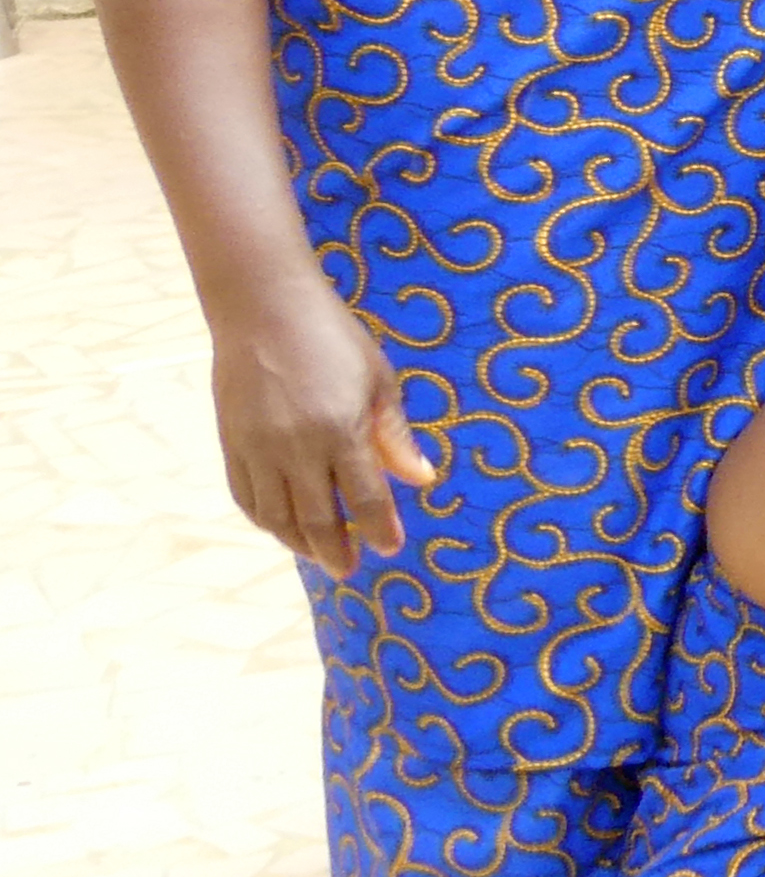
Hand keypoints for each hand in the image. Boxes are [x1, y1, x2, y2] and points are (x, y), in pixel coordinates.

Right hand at [214, 281, 437, 577]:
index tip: (390, 548)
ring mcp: (257, 449)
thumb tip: (422, 480)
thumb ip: (394, 436)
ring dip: (300, 543)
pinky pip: (246, 497)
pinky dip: (265, 520)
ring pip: (277, 517)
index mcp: (341, 432)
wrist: (262, 308)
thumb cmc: (333, 338)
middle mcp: (296, 448)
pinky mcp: (230, 443)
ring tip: (321, 555)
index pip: (366, 500)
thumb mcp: (378, 381)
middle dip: (338, 551)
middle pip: (318, 520)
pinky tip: (283, 527)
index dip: (379, 530)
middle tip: (351, 569)